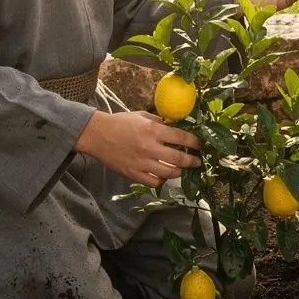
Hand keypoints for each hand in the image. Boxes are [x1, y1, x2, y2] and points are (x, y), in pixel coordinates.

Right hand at [75, 110, 200, 188]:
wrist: (98, 135)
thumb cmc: (120, 122)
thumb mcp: (142, 116)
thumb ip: (160, 122)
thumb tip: (177, 126)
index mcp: (152, 130)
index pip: (181, 137)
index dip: (194, 142)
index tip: (200, 144)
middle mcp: (149, 147)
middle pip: (179, 159)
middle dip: (192, 161)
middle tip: (198, 161)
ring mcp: (142, 163)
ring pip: (169, 173)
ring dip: (179, 172)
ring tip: (182, 169)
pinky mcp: (133, 174)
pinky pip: (154, 182)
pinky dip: (162, 180)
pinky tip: (164, 176)